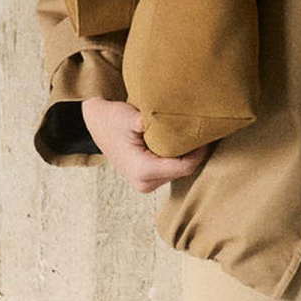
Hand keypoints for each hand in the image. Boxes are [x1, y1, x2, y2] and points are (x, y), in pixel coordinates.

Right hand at [81, 95, 214, 194]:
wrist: (96, 123)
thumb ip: (155, 122)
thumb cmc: (112, 118)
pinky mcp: (147, 180)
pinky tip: (178, 141)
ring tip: (189, 133)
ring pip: (179, 171)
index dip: (199, 150)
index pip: (184, 166)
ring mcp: (145, 184)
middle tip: (201, 130)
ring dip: (186, 154)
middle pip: (184, 170)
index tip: (204, 132)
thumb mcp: (133, 117)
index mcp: (143, 171)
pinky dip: (177, 156)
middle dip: (194, 152)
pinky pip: (171, 170)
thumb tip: (179, 119)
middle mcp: (145, 183)